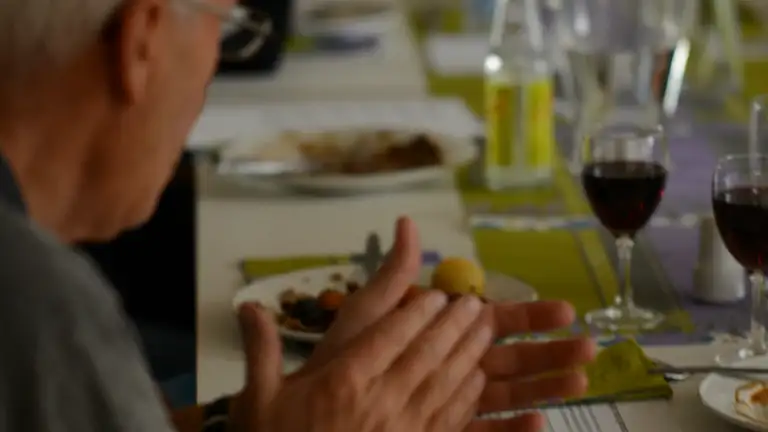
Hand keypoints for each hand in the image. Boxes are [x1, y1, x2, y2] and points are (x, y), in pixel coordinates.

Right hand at [232, 285, 493, 430]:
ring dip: (469, 353)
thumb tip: (249, 307)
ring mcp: (403, 430)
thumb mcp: (258, 401)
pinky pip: (449, 420)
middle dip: (453, 325)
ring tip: (485, 328)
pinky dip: (467, 396)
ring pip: (444, 383)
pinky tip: (478, 378)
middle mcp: (380, 402)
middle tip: (473, 303)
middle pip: (426, 355)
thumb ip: (260, 351)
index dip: (417, 313)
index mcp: (344, 382)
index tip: (435, 296)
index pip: (390, 337)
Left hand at [299, 217, 596, 429]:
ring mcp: (450, 404)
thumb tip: (406, 222)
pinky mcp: (446, 431)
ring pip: (506, 395)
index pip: (492, 322)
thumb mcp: (368, 312)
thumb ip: (393, 274)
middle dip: (550, 351)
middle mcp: (452, 368)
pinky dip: (512, 430)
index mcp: (440, 336)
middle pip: (511, 360)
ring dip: (544, 387)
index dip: (529, 316)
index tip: (566, 310)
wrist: (316, 409)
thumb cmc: (342, 357)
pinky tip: (540, 424)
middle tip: (589, 346)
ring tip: (580, 381)